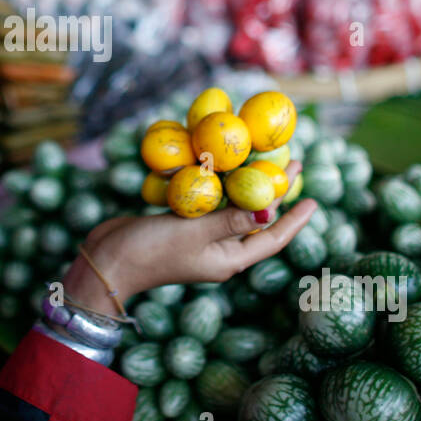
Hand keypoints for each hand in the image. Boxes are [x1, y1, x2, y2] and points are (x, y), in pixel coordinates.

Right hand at [60, 161, 315, 316]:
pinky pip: (208, 204)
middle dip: (273, 191)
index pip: (272, 237)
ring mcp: (199, 239)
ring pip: (232, 209)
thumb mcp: (196, 233)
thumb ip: (232, 219)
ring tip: (261, 159)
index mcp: (229, 259)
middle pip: (255, 218)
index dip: (294, 218)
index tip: (313, 197)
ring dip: (246, 185)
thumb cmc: (152, 250)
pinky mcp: (180, 227)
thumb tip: (270, 209)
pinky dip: (218, 186)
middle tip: (289, 162)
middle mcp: (219, 250)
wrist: (107, 262)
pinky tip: (220, 168)